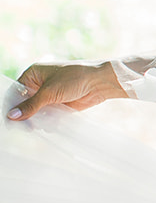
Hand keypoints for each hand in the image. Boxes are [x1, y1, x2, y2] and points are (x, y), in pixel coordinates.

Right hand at [6, 62, 126, 121]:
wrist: (99, 82)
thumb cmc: (74, 78)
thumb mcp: (49, 92)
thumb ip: (30, 105)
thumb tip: (11, 116)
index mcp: (33, 74)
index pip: (15, 91)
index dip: (12, 105)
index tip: (9, 119)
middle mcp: (40, 85)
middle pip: (25, 103)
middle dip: (25, 115)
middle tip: (25, 128)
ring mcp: (50, 95)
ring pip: (37, 112)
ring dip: (38, 120)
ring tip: (39, 126)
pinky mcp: (60, 105)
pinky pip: (49, 116)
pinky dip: (48, 122)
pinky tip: (50, 126)